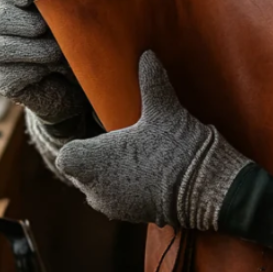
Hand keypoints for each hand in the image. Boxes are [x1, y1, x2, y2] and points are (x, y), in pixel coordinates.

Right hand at [0, 0, 87, 124]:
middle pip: (0, 19)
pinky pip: (8, 75)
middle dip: (26, 23)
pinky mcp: (5, 82)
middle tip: (46, 29)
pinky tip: (48, 72)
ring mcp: (0, 58)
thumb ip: (77, 2)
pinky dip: (32, 72)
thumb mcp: (81, 22)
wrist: (78, 87)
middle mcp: (5, 31)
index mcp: (21, 9)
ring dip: (32, 49)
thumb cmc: (79, 45)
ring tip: (55, 55)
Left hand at [56, 50, 247, 228]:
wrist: (205, 187)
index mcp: (95, 163)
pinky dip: (124, 186)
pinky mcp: (130, 216)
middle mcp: (96, 189)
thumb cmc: (176, 147)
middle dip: (96, 157)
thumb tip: (147, 55)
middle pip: (82, 171)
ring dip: (109, 172)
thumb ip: (152, 81)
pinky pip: (116, 199)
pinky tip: (146, 170)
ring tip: (133, 153)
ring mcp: (113, 206)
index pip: (67, 157)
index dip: (79, 145)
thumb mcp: (163, 109)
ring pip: (98, 187)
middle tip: (118, 138)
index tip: (96, 133)